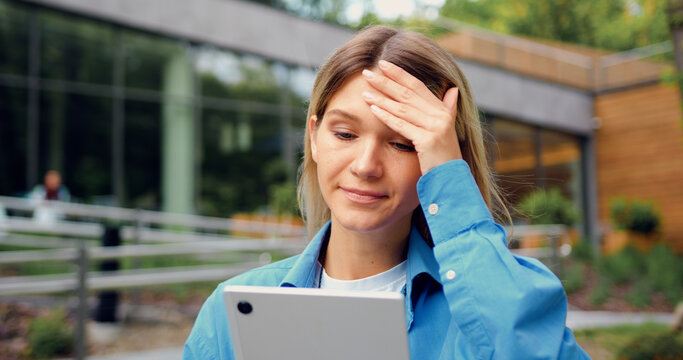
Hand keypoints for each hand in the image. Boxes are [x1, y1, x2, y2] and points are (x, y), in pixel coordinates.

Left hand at [361, 60, 461, 174]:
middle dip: (386, 82)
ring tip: (365, 90)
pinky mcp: (428, 139)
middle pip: (407, 93)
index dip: (400, 74)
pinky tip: (372, 108)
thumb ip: (447, 109)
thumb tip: (452, 90)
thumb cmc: (443, 157)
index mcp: (443, 110)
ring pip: (403, 107)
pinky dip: (386, 116)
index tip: (383, 65)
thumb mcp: (446, 131)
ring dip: (381, 97)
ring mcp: (435, 126)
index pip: (417, 86)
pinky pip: (402, 124)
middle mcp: (440, 115)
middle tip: (367, 73)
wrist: (451, 180)